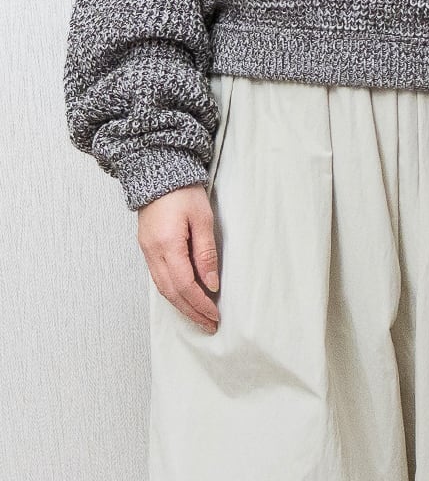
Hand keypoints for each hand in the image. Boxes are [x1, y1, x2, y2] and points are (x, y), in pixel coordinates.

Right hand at [137, 184, 219, 332]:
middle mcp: (152, 252)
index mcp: (166, 245)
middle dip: (190, 311)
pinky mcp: (147, 248)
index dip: (199, 304)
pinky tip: (184, 297)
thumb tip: (211, 283)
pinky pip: (158, 278)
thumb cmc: (182, 190)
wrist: (158, 171)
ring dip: (181, 305)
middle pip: (171, 292)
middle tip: (209, 324)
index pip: (184, 285)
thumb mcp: (202, 218)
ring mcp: (146, 251)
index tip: (214, 315)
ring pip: (162, 288)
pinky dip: (172, 292)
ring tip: (199, 316)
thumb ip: (206, 252)